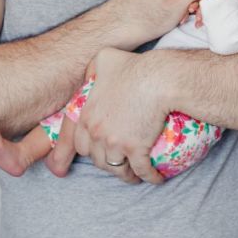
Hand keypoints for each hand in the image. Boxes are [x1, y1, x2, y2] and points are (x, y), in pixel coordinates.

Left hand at [63, 48, 167, 184]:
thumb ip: (94, 67)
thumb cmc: (134, 66)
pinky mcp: (135, 150)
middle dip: (105, 162)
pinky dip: (149, 177)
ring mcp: (114, 143)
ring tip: (134, 174)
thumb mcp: (106, 59)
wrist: (159, 79)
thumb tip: (92, 71)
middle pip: (96, 158)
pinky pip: (141, 171)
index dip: (87, 149)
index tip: (97, 153)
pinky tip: (156, 178)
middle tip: (118, 161)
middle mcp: (96, 132)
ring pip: (116, 168)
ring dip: (125, 174)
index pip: (79, 142)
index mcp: (87, 115)